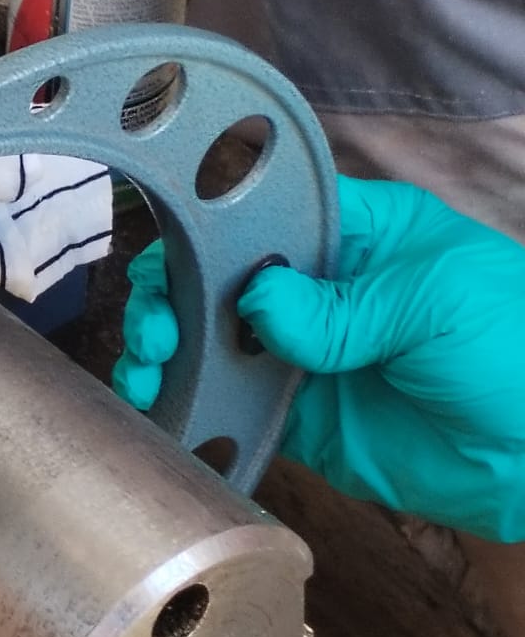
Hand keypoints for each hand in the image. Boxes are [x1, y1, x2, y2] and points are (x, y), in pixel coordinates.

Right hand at [113, 176, 524, 540]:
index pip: (262, 215)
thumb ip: (342, 305)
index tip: (170, 257)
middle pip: (221, 282)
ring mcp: (308, 357)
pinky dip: (196, 412)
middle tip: (159, 331)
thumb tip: (256, 300)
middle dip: (174, 297)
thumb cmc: (519, 346)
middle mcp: (321, 292)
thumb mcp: (436, 300)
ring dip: (170, 354)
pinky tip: (168, 413)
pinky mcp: (305, 421)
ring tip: (149, 372)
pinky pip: (237, 412)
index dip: (207, 231)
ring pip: (216, 346)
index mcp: (356, 236)